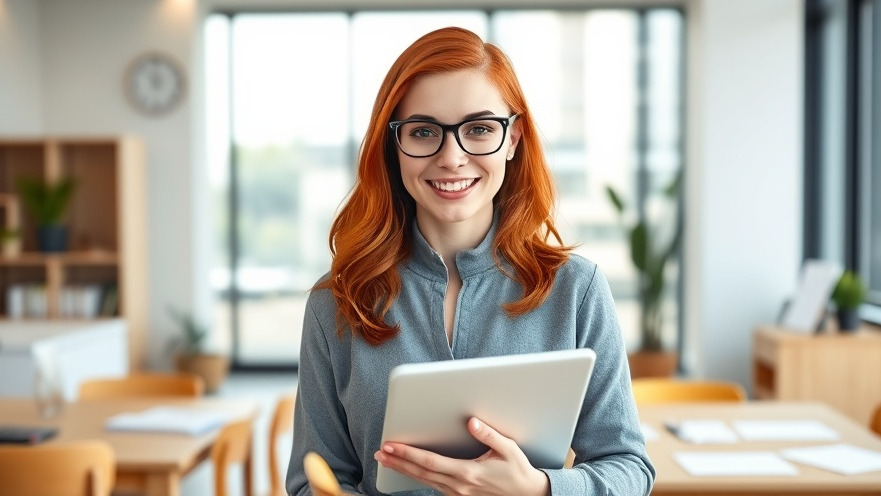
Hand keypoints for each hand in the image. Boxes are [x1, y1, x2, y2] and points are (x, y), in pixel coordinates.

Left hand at [373, 417, 550, 495]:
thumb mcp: (509, 449)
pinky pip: (434, 486)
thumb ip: (489, 435)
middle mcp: (459, 486)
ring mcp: (458, 494)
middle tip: (380, 453)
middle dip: (398, 462)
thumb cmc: (519, 472)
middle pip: (421, 472)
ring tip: (388, 460)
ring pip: (424, 481)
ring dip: (404, 470)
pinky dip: (418, 478)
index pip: (430, 461)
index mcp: (468, 473)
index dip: (408, 453)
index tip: (391, 446)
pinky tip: (410, 471)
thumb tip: (472, 422)